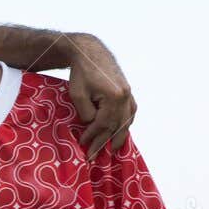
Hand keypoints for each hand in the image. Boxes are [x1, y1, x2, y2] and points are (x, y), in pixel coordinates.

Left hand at [67, 36, 136, 158]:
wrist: (90, 52)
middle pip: (117, 125)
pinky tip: (122, 130)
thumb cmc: (81, 73)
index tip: (83, 144)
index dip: (93, 135)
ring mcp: (128, 92)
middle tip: (94, 156)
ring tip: (114, 148)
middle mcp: (125, 95)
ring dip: (120, 135)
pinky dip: (127, 122)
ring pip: (127, 119)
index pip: (103, 123)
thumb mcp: (78, 95)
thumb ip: (86, 114)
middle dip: (105, 142)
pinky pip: (131, 110)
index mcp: (114, 96)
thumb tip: (92, 126)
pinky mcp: (127, 89)